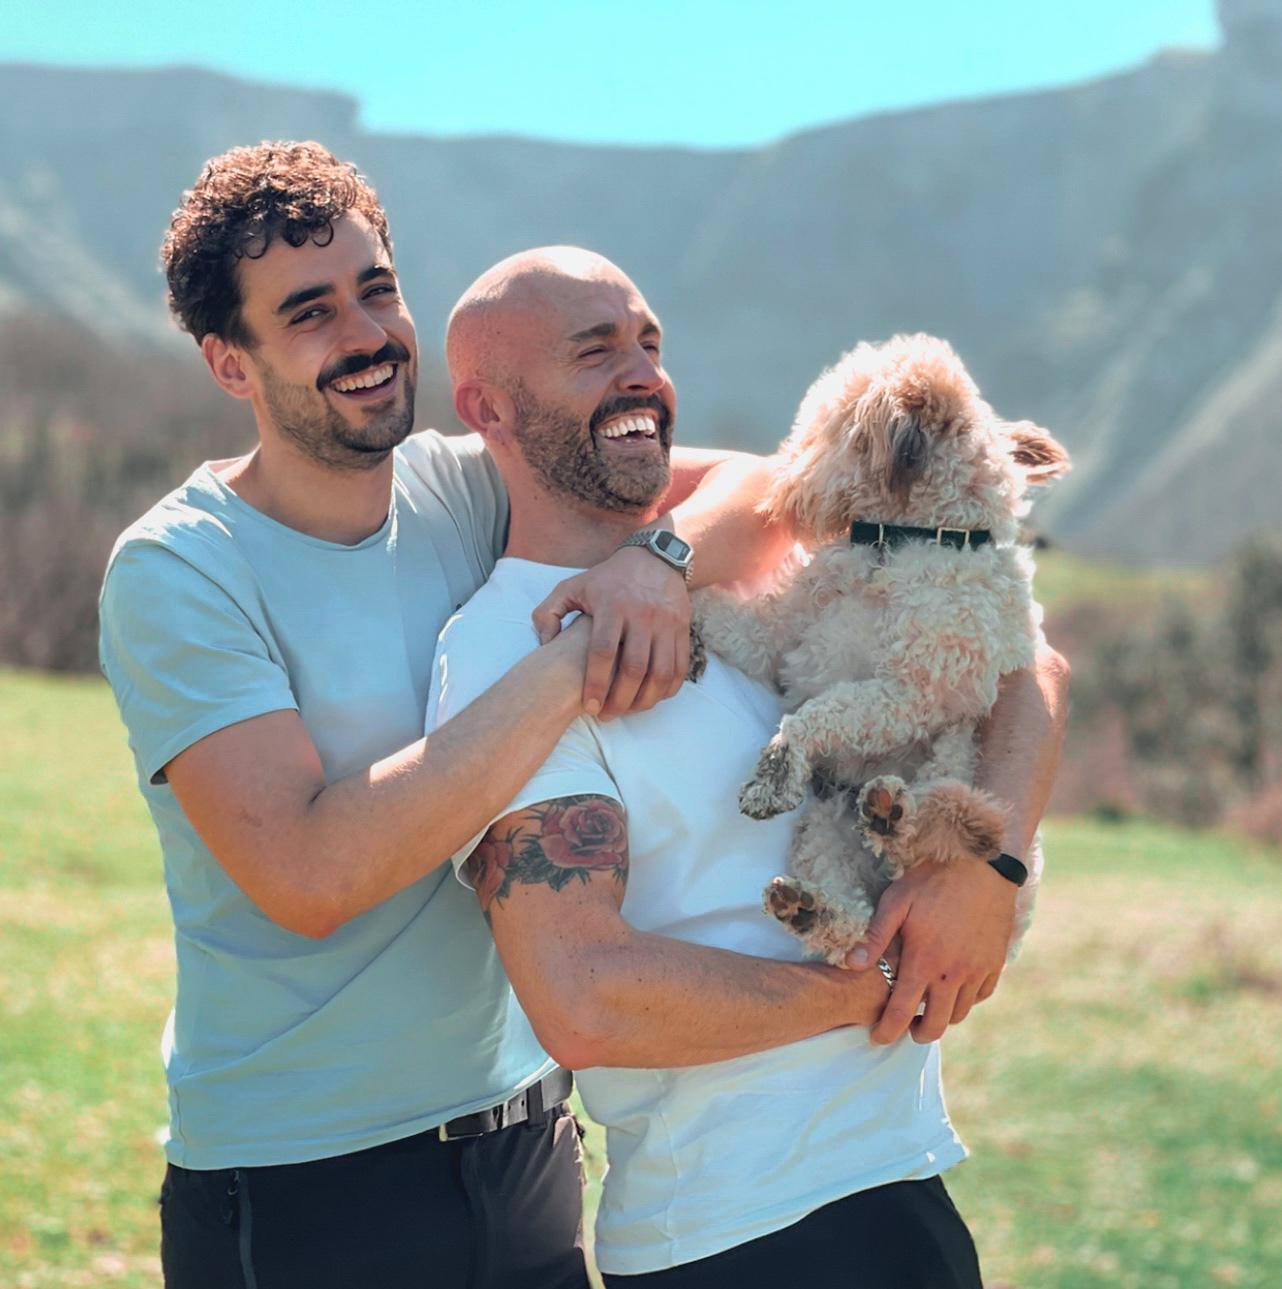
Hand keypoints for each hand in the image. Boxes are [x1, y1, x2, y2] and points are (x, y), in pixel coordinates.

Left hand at [531, 547, 690, 718]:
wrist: (654, 557)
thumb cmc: (607, 579)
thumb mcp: (571, 586)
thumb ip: (548, 612)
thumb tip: (545, 643)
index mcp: (611, 605)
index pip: (602, 652)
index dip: (595, 683)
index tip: (589, 706)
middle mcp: (642, 614)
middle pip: (634, 668)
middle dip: (620, 699)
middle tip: (607, 716)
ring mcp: (666, 622)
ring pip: (660, 672)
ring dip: (645, 699)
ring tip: (629, 711)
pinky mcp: (682, 628)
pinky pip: (679, 667)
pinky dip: (667, 689)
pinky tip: (651, 698)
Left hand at [846, 860, 1016, 1044]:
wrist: (984, 865)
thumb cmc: (933, 880)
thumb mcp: (897, 901)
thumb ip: (875, 936)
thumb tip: (851, 965)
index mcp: (925, 961)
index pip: (902, 1011)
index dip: (887, 1030)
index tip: (876, 1038)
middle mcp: (954, 973)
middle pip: (936, 1024)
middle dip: (917, 1034)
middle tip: (904, 1028)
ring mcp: (978, 970)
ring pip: (960, 1013)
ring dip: (942, 1018)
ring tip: (927, 1010)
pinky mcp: (995, 963)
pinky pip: (981, 996)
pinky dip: (965, 1001)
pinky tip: (953, 991)